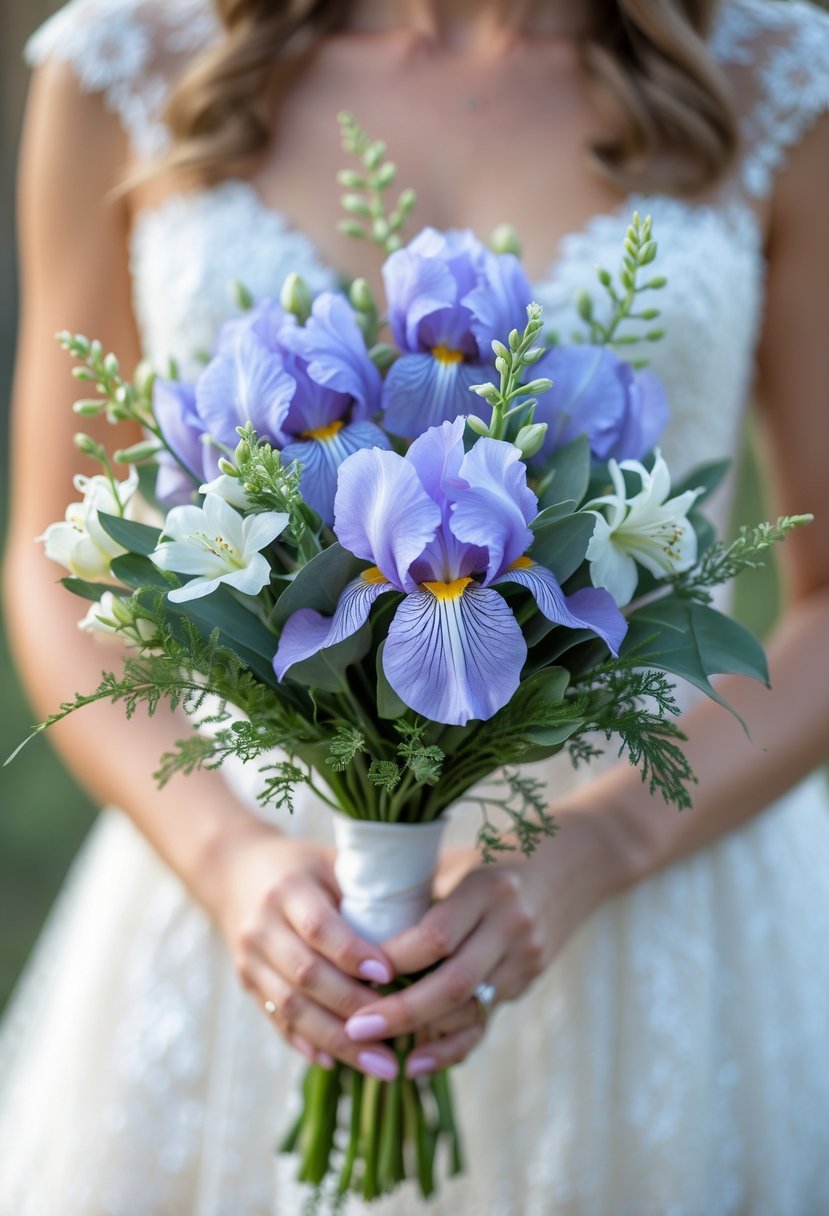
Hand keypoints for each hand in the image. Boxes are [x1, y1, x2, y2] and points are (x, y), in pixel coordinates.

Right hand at [212, 822, 400, 1080]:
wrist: (234, 869)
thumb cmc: (303, 865)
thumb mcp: (332, 862)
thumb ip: (368, 889)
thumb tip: (426, 923)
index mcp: (288, 890)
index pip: (319, 927)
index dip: (352, 954)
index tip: (389, 976)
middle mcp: (262, 927)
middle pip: (306, 976)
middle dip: (353, 1010)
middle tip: (397, 1039)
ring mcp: (250, 960)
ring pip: (292, 1009)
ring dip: (338, 1041)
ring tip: (381, 1065)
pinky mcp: (247, 984)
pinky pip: (279, 1021)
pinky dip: (310, 1045)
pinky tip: (341, 1063)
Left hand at [343, 813, 621, 1077]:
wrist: (578, 858)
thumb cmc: (500, 851)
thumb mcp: (462, 858)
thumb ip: (421, 892)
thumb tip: (357, 927)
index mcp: (487, 888)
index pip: (435, 935)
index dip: (393, 959)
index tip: (353, 970)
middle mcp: (510, 926)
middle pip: (452, 984)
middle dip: (399, 1012)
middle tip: (354, 1028)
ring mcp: (525, 958)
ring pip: (469, 1010)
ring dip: (419, 1033)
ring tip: (371, 1045)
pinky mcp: (529, 979)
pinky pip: (484, 1018)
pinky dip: (449, 1044)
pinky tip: (416, 1061)